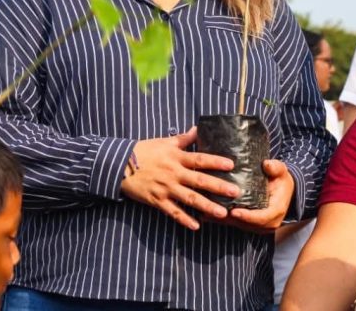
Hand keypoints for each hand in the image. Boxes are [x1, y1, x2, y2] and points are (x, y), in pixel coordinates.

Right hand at [120, 127, 240, 229]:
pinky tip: (197, 226)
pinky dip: (185, 219)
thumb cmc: (144, 151)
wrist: (120, 165)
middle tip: (235, 192)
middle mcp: (173, 173)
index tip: (231, 165)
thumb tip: (198, 128)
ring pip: (190, 199)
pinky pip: (173, 212)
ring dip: (207, 206)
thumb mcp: (164, 142)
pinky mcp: (157, 200)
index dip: (215, 161)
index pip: (200, 159)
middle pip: (199, 181)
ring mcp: (166, 188)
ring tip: (222, 213)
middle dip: (218, 187)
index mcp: (176, 157)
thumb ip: (183, 138)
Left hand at [206, 159, 294, 234]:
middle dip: (229, 218)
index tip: (234, 211)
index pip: (261, 218)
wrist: (284, 190)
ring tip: (206, 212)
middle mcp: (268, 222)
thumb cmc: (281, 179)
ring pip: (238, 225)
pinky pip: (235, 223)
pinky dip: (221, 219)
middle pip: (246, 224)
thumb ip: (275, 168)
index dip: (247, 216)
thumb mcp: (281, 171)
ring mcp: (258, 226)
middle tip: (213, 211)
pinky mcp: (250, 224)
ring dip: (222, 220)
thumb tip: (266, 164)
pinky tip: (206, 214)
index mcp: (276, 211)